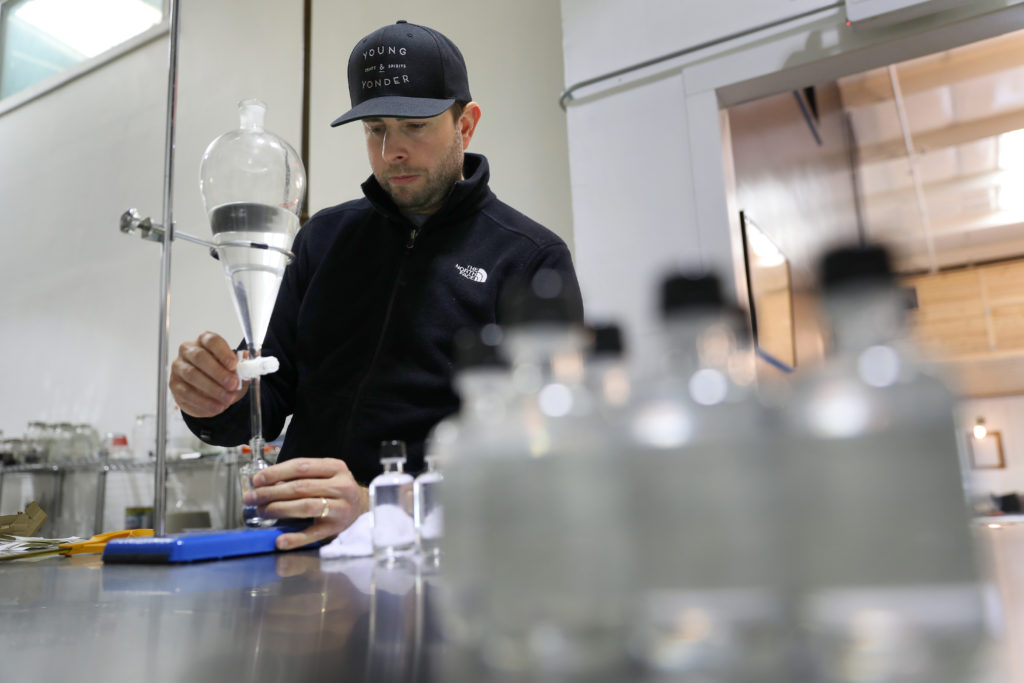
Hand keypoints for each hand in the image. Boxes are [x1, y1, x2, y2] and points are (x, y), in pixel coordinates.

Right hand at [170, 331, 247, 416]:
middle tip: (233, 384)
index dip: (223, 352)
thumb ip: (241, 366)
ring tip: (227, 398)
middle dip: (218, 372)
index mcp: (205, 341)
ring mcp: (179, 367)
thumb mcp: (235, 370)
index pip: (212, 341)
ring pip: (192, 375)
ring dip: (212, 389)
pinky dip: (204, 401)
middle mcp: (188, 350)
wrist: (208, 393)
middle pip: (200, 357)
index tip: (234, 364)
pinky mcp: (174, 384)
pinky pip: (187, 392)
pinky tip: (216, 406)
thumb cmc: (221, 375)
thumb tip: (246, 364)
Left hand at [244, 457, 369, 549]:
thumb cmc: (336, 489)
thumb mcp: (324, 475)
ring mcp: (340, 508)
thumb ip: (300, 476)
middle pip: (301, 487)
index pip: (302, 466)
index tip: (257, 479)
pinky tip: (280, 540)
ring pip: (305, 507)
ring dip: (279, 509)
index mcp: (336, 468)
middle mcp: (341, 486)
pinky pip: (313, 534)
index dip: (277, 472)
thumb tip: (264, 482)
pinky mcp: (336, 528)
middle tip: (252, 497)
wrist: (361, 508)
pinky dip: (295, 538)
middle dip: (272, 492)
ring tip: (261, 511)